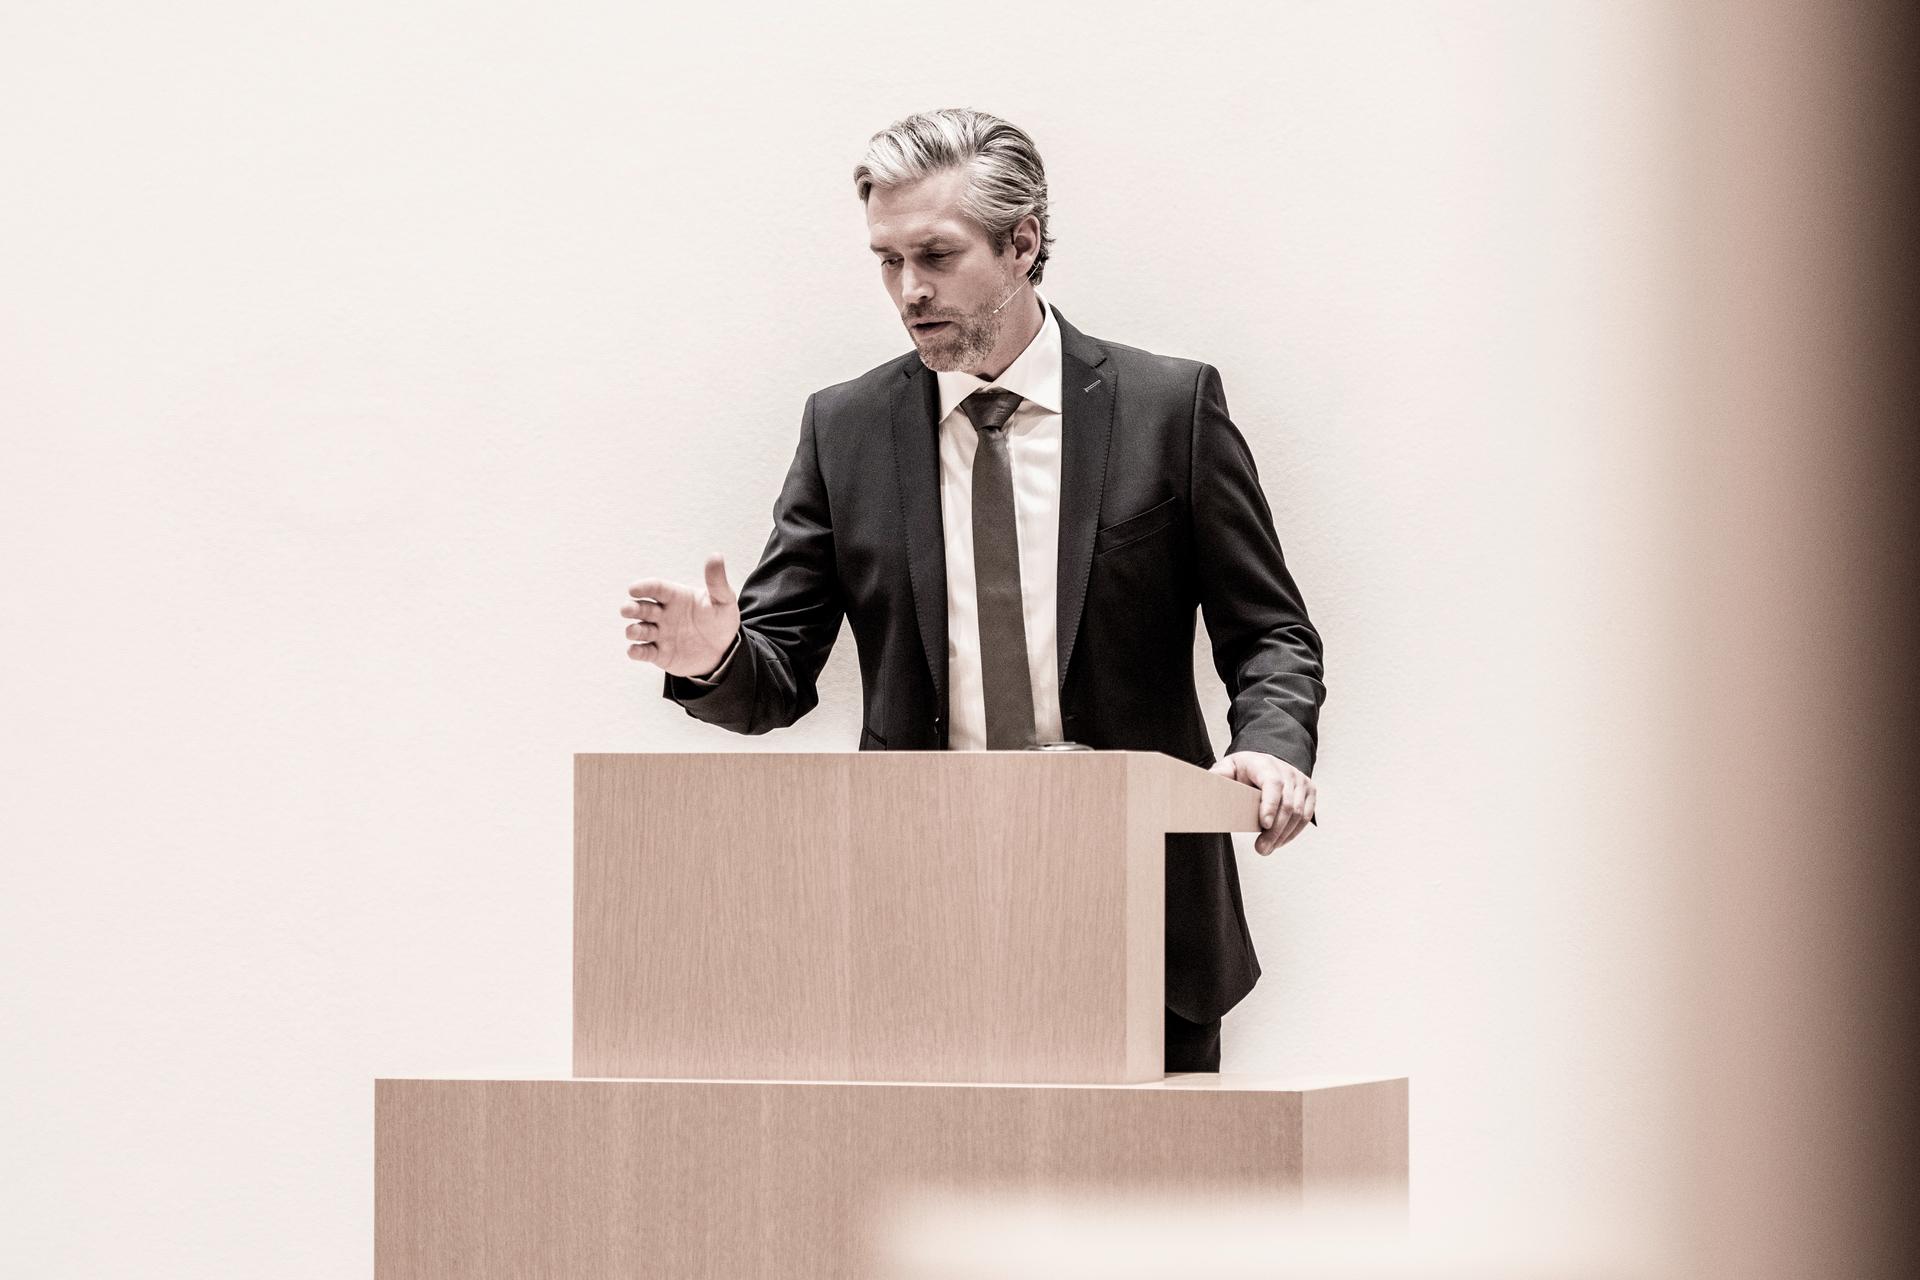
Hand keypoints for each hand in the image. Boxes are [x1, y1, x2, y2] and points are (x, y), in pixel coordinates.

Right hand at [622, 554, 740, 677]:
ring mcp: (659, 634)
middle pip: (641, 608)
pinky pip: (644, 652)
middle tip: (627, 610)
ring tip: (634, 631)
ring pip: (639, 630)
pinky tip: (634, 650)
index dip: (644, 587)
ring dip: (633, 630)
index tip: (633, 589)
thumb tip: (716, 556)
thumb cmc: (721, 621)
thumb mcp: (723, 600)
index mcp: (675, 597)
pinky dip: (636, 651)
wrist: (724, 651)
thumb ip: (717, 581)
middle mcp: (663, 614)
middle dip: (631, 608)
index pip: (656, 588)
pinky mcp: (659, 654)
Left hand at [1208, 751, 1314, 853]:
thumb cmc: (1245, 768)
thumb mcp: (1229, 766)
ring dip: (1283, 835)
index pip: (1273, 784)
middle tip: (1261, 848)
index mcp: (1265, 764)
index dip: (1270, 805)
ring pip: (1299, 813)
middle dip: (1275, 830)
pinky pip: (1306, 817)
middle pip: (1288, 804)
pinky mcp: (1310, 791)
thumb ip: (1220, 775)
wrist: (1265, 761)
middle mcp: (1287, 771)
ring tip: (1267, 848)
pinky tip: (1279, 842)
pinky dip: (1292, 833)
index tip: (1264, 824)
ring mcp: (1301, 781)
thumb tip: (1209, 783)